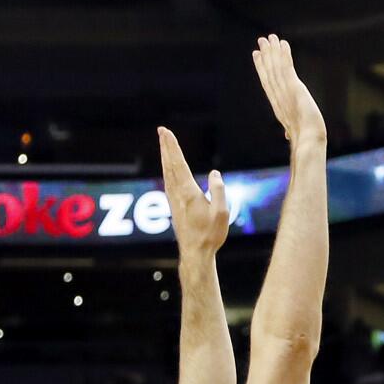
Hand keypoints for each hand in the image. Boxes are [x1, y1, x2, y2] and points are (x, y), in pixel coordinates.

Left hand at [159, 127, 228, 258]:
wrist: (195, 252)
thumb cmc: (210, 234)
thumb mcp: (221, 212)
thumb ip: (218, 190)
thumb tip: (214, 174)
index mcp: (188, 192)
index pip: (178, 164)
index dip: (172, 147)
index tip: (166, 133)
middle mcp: (177, 193)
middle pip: (170, 165)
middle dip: (166, 147)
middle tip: (161, 131)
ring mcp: (174, 200)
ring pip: (167, 172)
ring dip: (166, 156)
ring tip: (164, 144)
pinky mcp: (174, 205)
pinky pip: (169, 181)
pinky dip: (168, 169)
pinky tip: (168, 168)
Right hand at [252, 34, 325, 143]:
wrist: (310, 142)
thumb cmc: (305, 140)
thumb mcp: (296, 132)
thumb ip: (291, 129)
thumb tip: (288, 135)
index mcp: (279, 106)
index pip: (268, 83)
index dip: (262, 68)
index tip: (257, 55)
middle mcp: (279, 97)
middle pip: (269, 72)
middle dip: (265, 56)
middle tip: (261, 40)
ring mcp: (286, 93)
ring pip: (276, 68)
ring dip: (273, 52)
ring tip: (270, 37)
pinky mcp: (295, 89)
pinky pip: (288, 69)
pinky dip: (285, 56)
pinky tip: (283, 44)